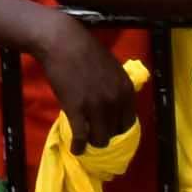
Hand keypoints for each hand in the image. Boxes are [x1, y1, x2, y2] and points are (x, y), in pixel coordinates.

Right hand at [34, 15, 140, 149]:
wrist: (62, 42)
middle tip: (95, 134)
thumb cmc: (85, 52)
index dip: (118, 128)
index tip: (110, 130)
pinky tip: (75, 149)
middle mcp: (115, 101)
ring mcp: (96, 106)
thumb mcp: (112, 69)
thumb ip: (116, 89)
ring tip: (86, 143)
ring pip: (100, 139)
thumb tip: (116, 107)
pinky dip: (78, 146)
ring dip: (93, 142)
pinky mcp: (76, 110)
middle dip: (105, 135)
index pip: (129, 122)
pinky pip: (81, 137)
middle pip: (115, 132)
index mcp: (126, 90)